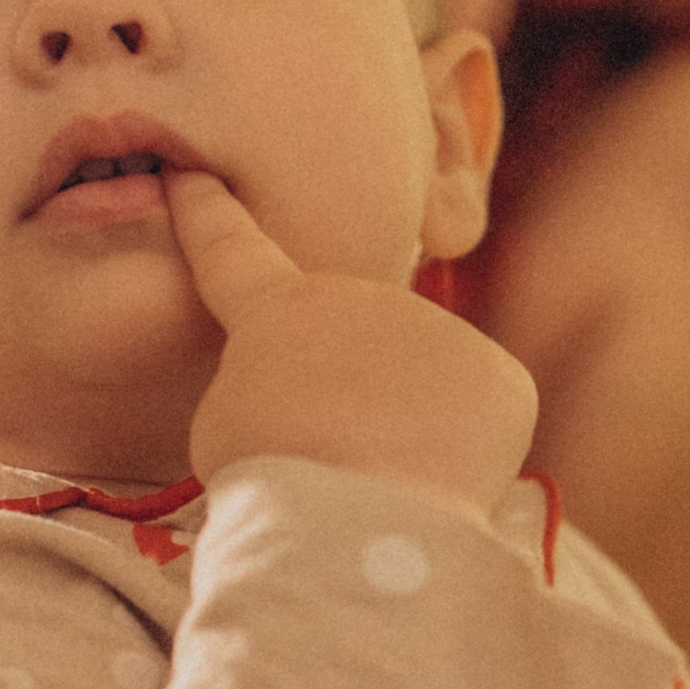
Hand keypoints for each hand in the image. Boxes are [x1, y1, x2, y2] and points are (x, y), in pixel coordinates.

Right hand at [166, 169, 536, 517]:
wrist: (356, 512)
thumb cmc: (271, 476)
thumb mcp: (227, 425)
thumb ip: (268, 387)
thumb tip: (325, 398)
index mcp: (278, 309)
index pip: (232, 253)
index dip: (209, 216)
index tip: (192, 176)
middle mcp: (363, 297)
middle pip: (349, 354)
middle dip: (344, 402)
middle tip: (328, 462)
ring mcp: (438, 330)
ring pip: (418, 392)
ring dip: (401, 432)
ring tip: (379, 480)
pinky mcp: (497, 377)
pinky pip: (473, 423)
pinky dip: (456, 459)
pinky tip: (432, 482)